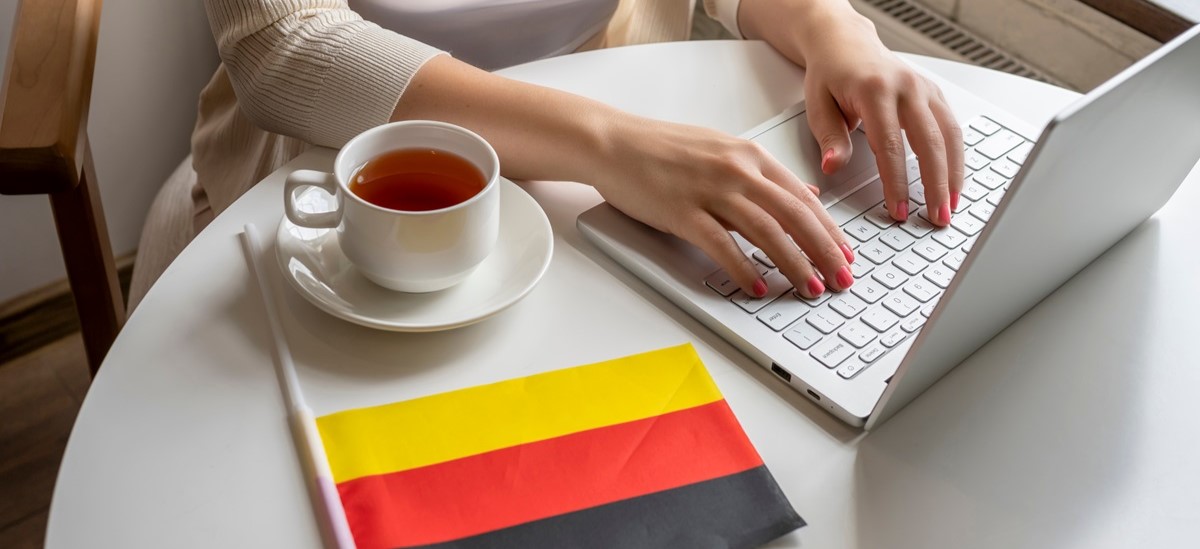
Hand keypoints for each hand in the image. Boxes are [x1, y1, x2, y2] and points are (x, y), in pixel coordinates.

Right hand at [590, 116, 855, 297]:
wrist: (614, 142)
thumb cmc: (662, 149)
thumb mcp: (723, 151)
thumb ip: (764, 174)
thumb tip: (804, 192)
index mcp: (749, 155)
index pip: (803, 197)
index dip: (829, 230)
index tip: (846, 254)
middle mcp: (736, 170)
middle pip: (794, 215)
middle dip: (824, 251)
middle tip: (841, 278)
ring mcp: (710, 190)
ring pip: (766, 230)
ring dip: (793, 263)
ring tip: (809, 288)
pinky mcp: (683, 211)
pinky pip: (722, 244)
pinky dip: (744, 268)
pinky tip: (758, 287)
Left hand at [741, 0, 964, 225]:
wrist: (845, 43)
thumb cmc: (830, 75)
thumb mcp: (817, 106)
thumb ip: (830, 138)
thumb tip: (833, 167)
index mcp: (874, 90)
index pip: (890, 145)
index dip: (896, 182)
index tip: (898, 210)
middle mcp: (905, 87)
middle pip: (929, 142)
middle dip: (935, 185)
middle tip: (936, 218)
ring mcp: (924, 88)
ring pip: (949, 135)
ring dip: (954, 174)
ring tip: (951, 207)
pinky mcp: (934, 92)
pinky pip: (952, 127)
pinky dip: (957, 157)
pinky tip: (954, 181)